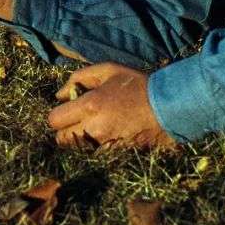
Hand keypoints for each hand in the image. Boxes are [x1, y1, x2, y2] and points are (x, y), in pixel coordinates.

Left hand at [47, 63, 175, 148]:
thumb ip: (79, 78)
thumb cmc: (136, 84)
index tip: (66, 110)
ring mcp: (107, 144)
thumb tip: (60, 94)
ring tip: (93, 125)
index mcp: (90, 106)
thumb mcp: (107, 70)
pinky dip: (97, 145)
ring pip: (79, 149)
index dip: (57, 115)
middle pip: (62, 140)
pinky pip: (97, 153)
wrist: (168, 107)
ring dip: (80, 140)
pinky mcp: (119, 153)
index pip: (55, 120)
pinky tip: (107, 132)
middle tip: (76, 120)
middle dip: (65, 130)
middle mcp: (95, 129)